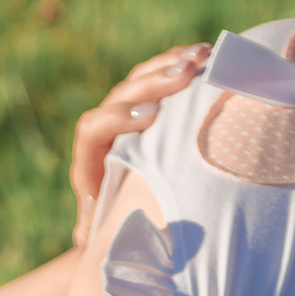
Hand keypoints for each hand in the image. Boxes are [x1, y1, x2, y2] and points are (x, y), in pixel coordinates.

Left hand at [69, 44, 210, 248]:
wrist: (124, 226)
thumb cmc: (119, 239)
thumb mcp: (108, 239)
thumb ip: (98, 235)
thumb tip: (89, 238)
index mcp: (89, 163)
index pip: (93, 129)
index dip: (117, 118)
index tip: (149, 116)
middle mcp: (106, 134)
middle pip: (122, 95)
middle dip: (153, 83)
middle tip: (185, 75)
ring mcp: (128, 117)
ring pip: (141, 81)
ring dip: (170, 66)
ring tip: (201, 58)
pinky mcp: (149, 110)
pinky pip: (160, 79)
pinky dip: (180, 66)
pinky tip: (205, 56)